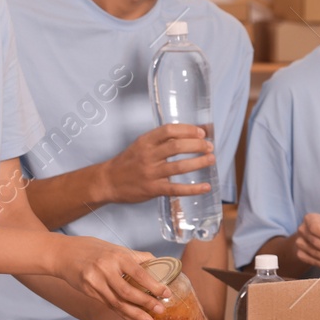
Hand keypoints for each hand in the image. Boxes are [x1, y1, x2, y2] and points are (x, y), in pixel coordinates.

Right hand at [52, 237, 166, 319]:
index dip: (154, 285)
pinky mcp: (89, 293)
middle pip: (128, 291)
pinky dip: (123, 314)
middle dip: (146, 303)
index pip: (139, 273)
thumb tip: (157, 261)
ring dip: (135, 315)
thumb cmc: (91, 248)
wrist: (61, 254)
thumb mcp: (114, 247)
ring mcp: (95, 283)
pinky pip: (109, 306)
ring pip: (118, 303)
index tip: (167, 293)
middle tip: (161, 311)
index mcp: (116, 256)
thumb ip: (135, 256)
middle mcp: (105, 270)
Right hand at [99, 125, 214, 205]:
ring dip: (199, 162)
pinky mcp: (153, 189)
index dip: (188, 130)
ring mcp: (150, 173)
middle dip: (197, 145)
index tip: (201, 133)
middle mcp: (148, 155)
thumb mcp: (141, 145)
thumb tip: (189, 135)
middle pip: (177, 146)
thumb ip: (161, 141)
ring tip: (211, 160)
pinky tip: (205, 187)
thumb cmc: (128, 162)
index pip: (169, 130)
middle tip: (209, 147)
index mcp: (145, 142)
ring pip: (179, 166)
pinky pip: (176, 189)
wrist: (108, 181)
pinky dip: (193, 188)